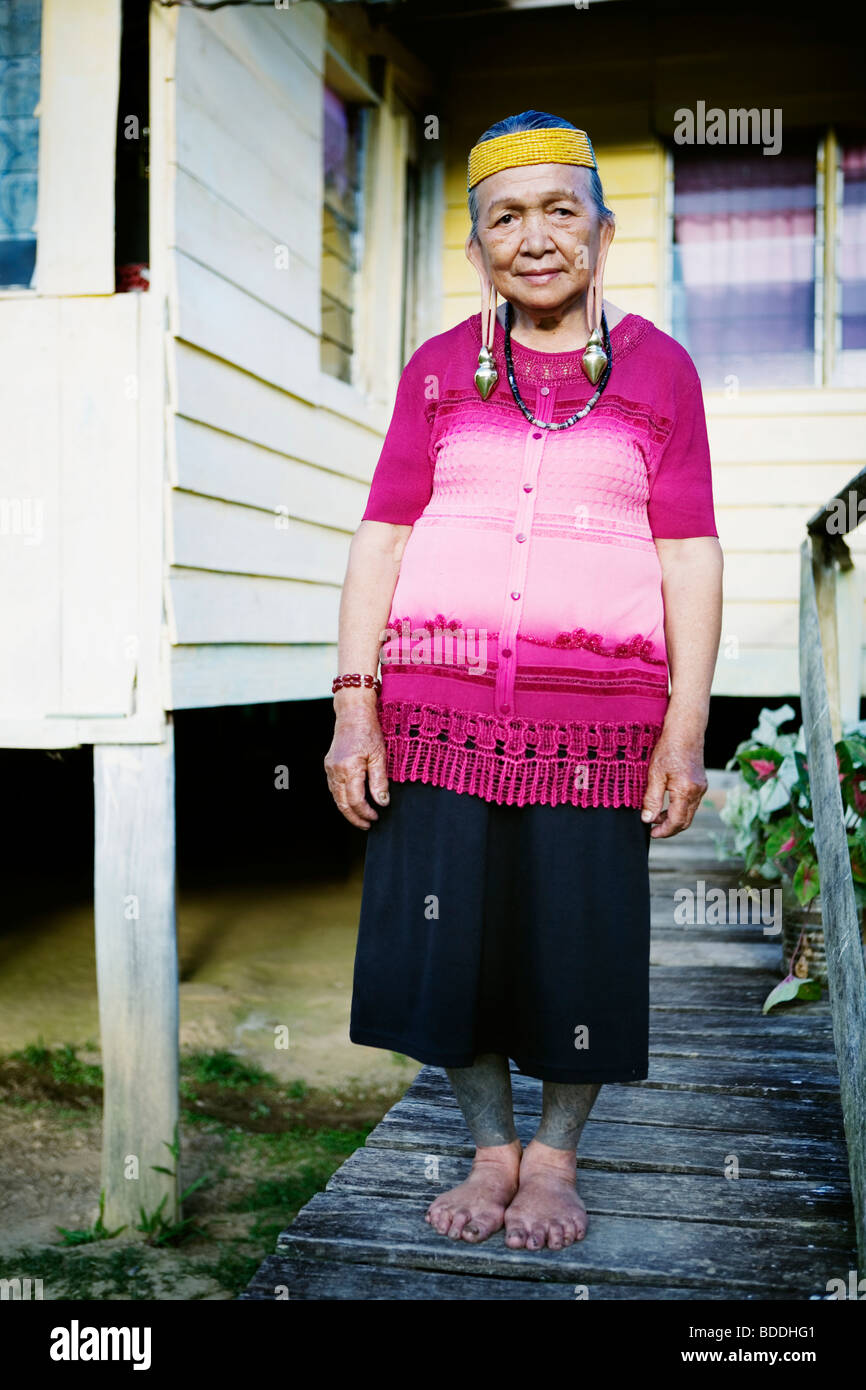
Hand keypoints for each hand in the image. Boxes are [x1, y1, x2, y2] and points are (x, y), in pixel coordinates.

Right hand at [324, 703, 389, 829]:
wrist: (352, 714)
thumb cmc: (368, 731)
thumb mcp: (379, 756)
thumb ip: (379, 782)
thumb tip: (382, 802)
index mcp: (349, 769)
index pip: (355, 800)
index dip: (365, 813)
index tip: (375, 818)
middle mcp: (335, 770)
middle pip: (342, 803)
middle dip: (354, 817)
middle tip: (367, 825)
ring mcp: (330, 768)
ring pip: (336, 797)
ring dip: (347, 810)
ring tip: (361, 817)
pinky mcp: (329, 765)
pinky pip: (334, 788)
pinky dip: (342, 798)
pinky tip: (352, 801)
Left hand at [640, 730, 706, 838]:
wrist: (685, 730)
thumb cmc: (668, 749)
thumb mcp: (655, 774)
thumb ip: (652, 799)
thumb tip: (647, 819)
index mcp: (686, 791)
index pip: (677, 821)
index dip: (664, 831)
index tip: (651, 833)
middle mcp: (698, 792)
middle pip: (685, 821)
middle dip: (670, 828)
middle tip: (653, 829)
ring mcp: (701, 787)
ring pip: (689, 812)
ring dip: (674, 818)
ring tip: (656, 815)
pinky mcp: (701, 783)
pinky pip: (691, 803)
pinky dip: (679, 808)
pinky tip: (667, 803)